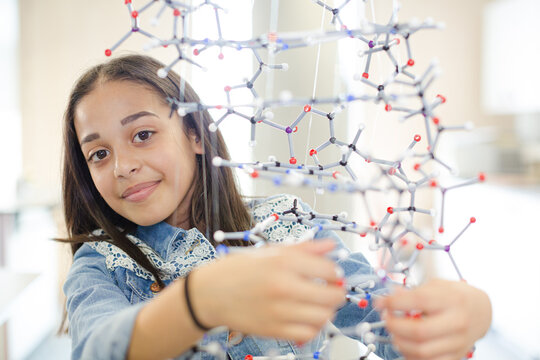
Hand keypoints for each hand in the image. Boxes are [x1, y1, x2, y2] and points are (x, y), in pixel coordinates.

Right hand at [190, 240, 346, 341]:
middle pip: (332, 296)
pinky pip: (307, 333)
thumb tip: (330, 245)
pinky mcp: (273, 330)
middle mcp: (283, 286)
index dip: (335, 273)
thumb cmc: (238, 270)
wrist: (209, 293)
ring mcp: (278, 310)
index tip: (332, 275)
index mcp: (283, 262)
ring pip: (323, 317)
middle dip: (337, 293)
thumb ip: (304, 249)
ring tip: (319, 305)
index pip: (329, 270)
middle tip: (331, 291)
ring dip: (327, 311)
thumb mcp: (270, 251)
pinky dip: (313, 327)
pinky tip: (306, 319)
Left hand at [375, 279, 491, 359]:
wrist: (482, 311)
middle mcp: (457, 322)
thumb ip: (412, 292)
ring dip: (400, 342)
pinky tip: (406, 344)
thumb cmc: (455, 296)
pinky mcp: (456, 356)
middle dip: (394, 326)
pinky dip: (411, 355)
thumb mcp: (436, 285)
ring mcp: (458, 342)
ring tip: (394, 332)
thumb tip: (389, 296)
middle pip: (418, 331)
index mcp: (452, 300)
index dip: (393, 302)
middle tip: (386, 319)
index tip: (380, 302)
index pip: (417, 301)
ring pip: (422, 351)